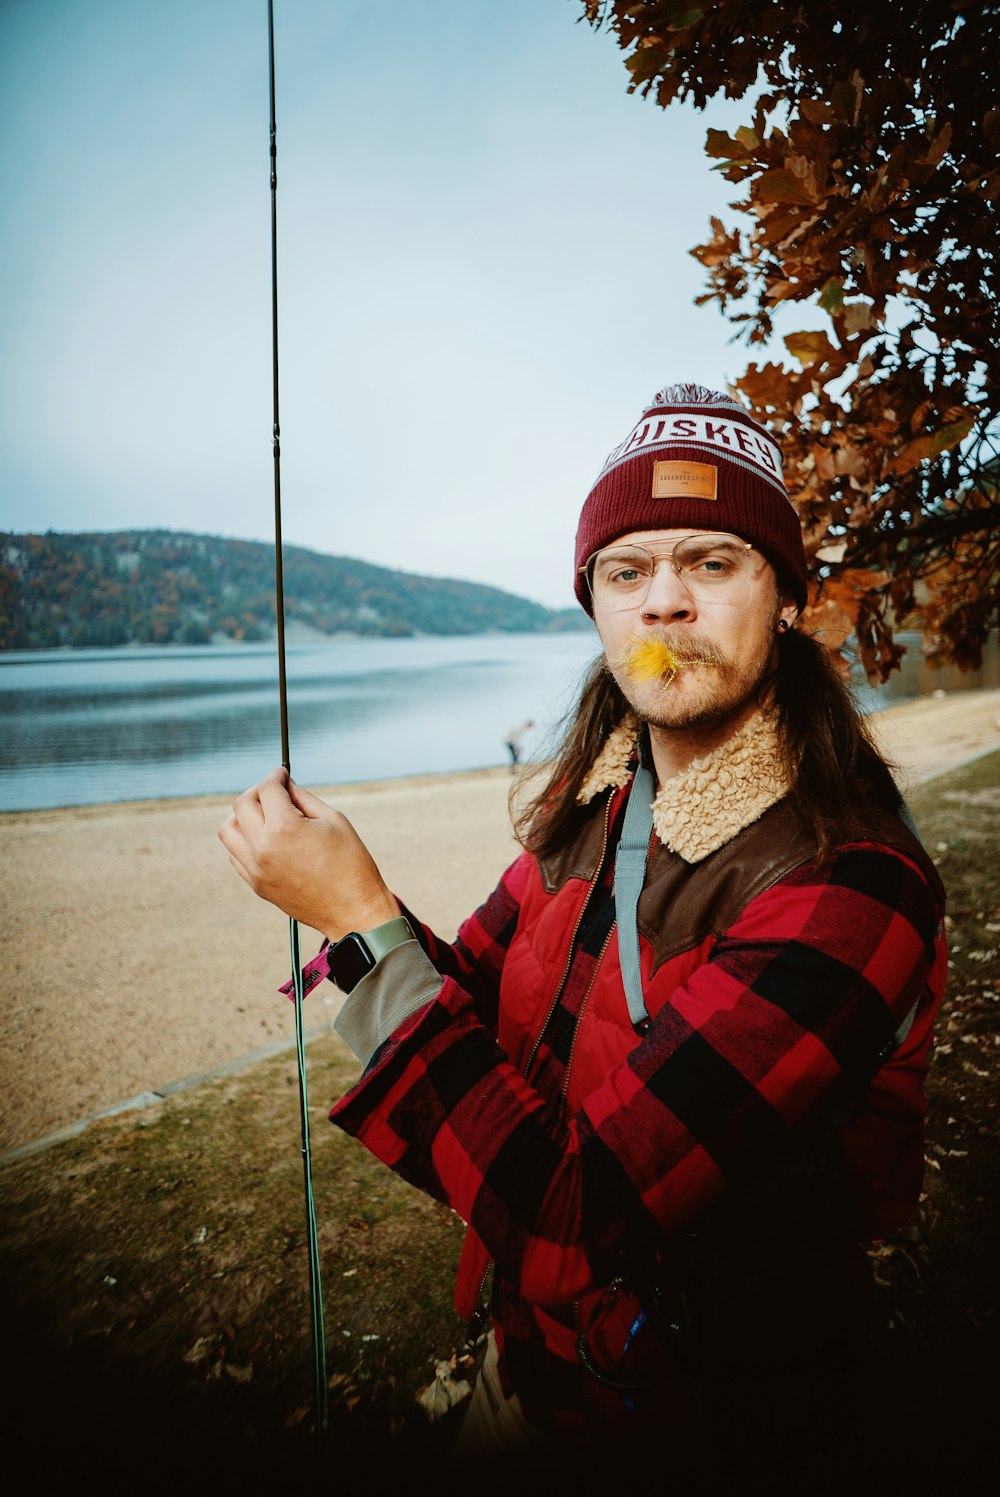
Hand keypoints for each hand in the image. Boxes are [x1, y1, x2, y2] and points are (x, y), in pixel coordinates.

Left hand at [218, 767, 399, 939]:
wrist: (353, 911)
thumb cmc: (351, 864)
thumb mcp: (333, 820)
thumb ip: (304, 798)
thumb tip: (285, 785)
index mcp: (284, 829)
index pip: (267, 789)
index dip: (276, 775)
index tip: (282, 773)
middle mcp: (262, 849)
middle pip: (241, 805)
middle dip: (258, 791)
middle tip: (275, 790)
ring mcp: (256, 869)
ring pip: (228, 830)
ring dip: (242, 816)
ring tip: (265, 815)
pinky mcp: (256, 885)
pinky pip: (235, 854)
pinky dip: (244, 840)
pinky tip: (266, 838)